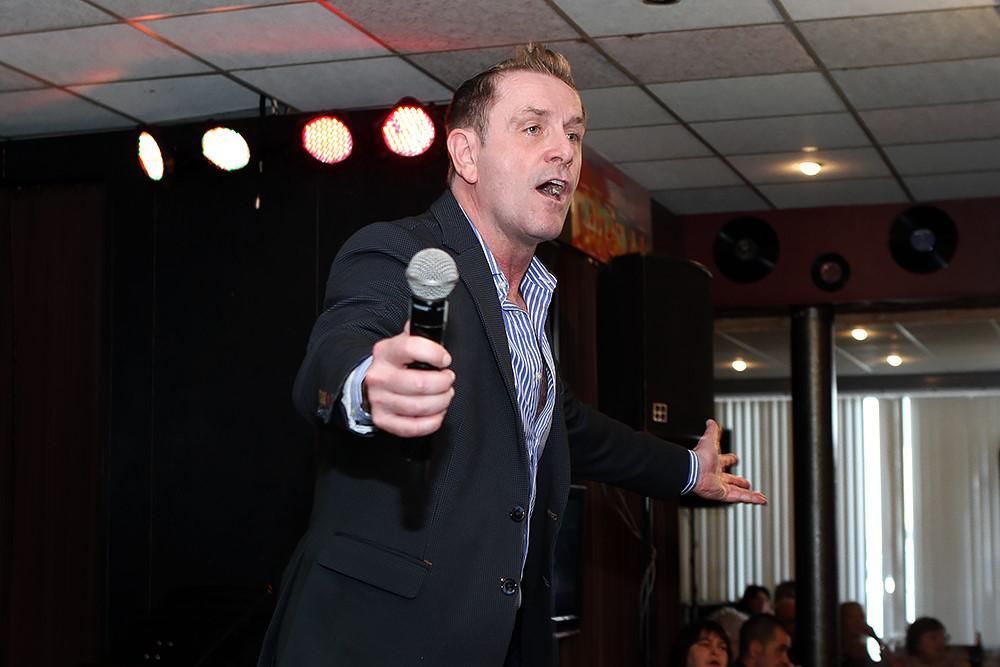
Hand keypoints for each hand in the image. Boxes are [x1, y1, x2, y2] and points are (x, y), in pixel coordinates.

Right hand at [363, 322, 454, 437]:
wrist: (368, 382)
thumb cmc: (393, 363)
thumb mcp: (401, 342)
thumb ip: (417, 334)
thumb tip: (432, 320)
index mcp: (385, 352)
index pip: (411, 348)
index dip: (435, 354)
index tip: (445, 359)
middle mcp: (379, 376)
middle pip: (420, 384)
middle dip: (443, 383)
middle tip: (448, 379)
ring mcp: (379, 400)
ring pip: (419, 407)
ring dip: (441, 402)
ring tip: (445, 395)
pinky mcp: (383, 420)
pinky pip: (412, 427)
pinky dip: (431, 422)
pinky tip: (437, 412)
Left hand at [692, 419, 766, 504]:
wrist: (694, 470)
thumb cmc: (699, 456)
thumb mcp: (709, 440)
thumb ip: (712, 431)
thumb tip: (710, 422)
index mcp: (714, 463)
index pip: (724, 461)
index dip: (730, 460)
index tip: (735, 459)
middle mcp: (717, 476)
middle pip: (731, 480)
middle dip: (739, 481)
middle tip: (746, 483)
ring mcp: (720, 486)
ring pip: (738, 492)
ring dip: (750, 494)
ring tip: (760, 497)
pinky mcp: (723, 494)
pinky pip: (740, 497)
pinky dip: (752, 499)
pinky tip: (761, 500)